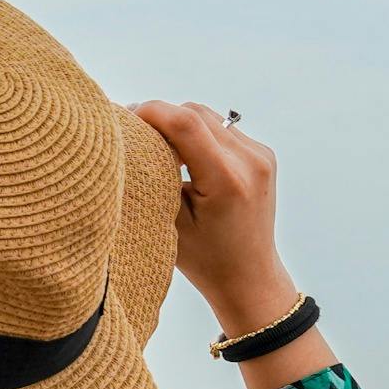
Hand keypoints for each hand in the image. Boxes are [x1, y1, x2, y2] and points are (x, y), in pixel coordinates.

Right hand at [129, 102, 299, 334]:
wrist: (249, 277)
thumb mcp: (170, 221)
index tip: (125, 119)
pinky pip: (221, 128)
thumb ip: (154, 176)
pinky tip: (185, 157)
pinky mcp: (263, 154)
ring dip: (180, 124)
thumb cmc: (205, 259)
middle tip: (136, 135)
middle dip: (162, 117)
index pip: (185, 122)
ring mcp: (261, 155)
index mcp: (227, 180)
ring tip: (159, 147)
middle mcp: (250, 161)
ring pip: (208, 116)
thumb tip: (132, 137)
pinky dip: (198, 134)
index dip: (151, 112)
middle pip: (195, 113)